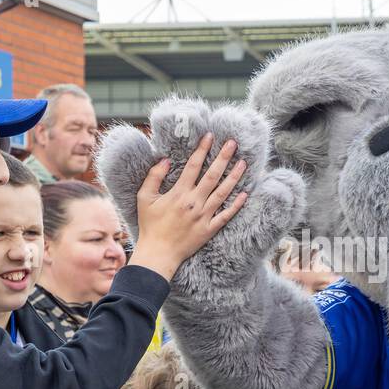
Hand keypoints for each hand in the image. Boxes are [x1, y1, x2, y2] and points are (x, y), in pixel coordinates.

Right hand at [128, 133, 248, 280]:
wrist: (159, 253)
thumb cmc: (150, 225)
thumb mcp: (144, 198)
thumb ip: (154, 177)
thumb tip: (165, 160)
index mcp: (179, 193)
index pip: (193, 166)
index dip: (202, 149)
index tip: (210, 136)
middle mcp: (194, 202)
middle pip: (212, 175)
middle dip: (223, 157)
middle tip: (233, 143)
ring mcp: (204, 216)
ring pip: (223, 193)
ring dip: (234, 177)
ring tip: (243, 163)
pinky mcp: (210, 229)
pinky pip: (226, 215)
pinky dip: (236, 205)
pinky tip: (245, 194)